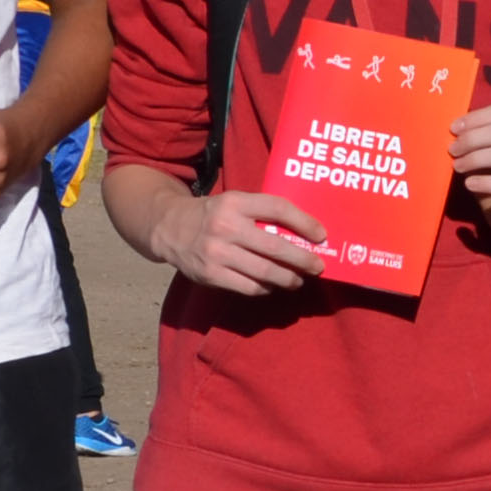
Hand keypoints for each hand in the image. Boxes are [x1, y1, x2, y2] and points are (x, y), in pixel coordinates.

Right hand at [153, 187, 329, 294]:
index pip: (278, 208)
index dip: (304, 222)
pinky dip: (265, 288)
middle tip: (318, 266)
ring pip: (265, 272)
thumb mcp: (233, 202)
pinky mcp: (211, 274)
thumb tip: (303, 233)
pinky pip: (248, 287)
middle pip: (275, 247)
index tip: (321, 235)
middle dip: (303, 259)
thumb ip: (261, 212)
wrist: (169, 228)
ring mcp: (217, 253)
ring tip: (298, 280)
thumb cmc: (213, 215)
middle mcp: (226, 226)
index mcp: (235, 202)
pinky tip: (272, 286)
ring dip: (288, 279)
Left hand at [449, 101, 490, 235]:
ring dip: (476, 158)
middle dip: (473, 138)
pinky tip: (469, 184)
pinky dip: (485, 182)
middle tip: (453, 150)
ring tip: (457, 166)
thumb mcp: (486, 151)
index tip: (454, 129)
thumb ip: (476, 137)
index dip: (476, 118)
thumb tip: (454, 128)